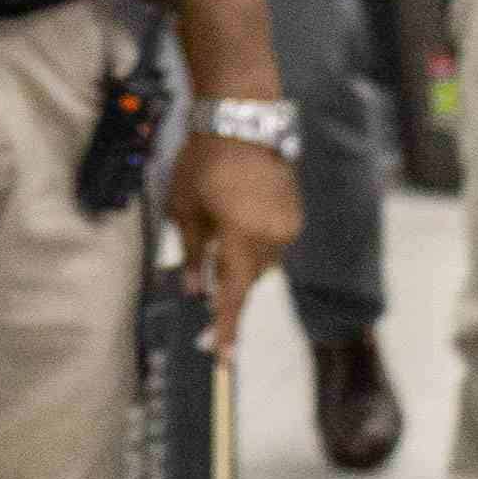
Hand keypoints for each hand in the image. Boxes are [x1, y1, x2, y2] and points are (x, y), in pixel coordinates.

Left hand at [167, 135, 299, 358]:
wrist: (242, 120)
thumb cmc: (204, 161)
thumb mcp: (184, 208)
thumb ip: (190, 253)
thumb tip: (193, 289)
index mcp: (244, 237)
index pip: (233, 294)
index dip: (225, 327)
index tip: (221, 358)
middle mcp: (274, 236)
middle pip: (248, 282)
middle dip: (227, 299)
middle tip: (205, 325)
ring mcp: (288, 225)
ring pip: (261, 265)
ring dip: (238, 269)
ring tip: (213, 261)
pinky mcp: (293, 215)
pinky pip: (271, 246)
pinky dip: (251, 250)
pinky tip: (233, 235)